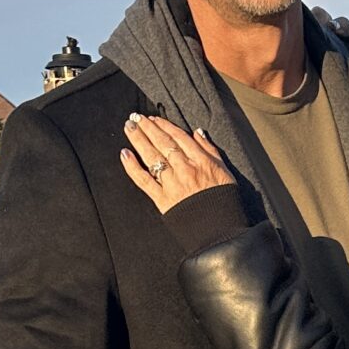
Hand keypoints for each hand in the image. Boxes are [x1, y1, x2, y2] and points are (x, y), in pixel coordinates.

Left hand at [120, 116, 234, 212]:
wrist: (219, 230)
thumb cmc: (223, 201)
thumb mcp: (224, 170)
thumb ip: (210, 150)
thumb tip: (198, 132)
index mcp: (200, 161)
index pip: (178, 137)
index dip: (164, 125)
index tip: (153, 119)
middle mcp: (184, 168)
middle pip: (162, 142)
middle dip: (147, 128)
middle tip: (135, 117)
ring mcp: (171, 183)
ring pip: (151, 156)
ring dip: (138, 139)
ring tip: (129, 127)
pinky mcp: (162, 199)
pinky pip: (143, 180)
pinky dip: (132, 166)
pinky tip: (125, 154)